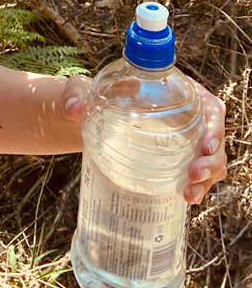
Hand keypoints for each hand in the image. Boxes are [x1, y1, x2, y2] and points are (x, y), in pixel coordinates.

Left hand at [59, 74, 225, 204]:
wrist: (89, 118)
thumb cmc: (93, 96)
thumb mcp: (82, 89)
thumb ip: (75, 93)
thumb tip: (73, 109)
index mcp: (175, 89)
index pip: (209, 105)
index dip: (215, 126)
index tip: (204, 144)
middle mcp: (187, 113)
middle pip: (214, 136)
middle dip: (212, 158)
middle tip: (194, 173)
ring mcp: (185, 138)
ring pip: (211, 159)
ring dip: (208, 176)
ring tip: (190, 193)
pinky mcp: (177, 158)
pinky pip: (198, 173)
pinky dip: (198, 186)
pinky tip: (186, 197)